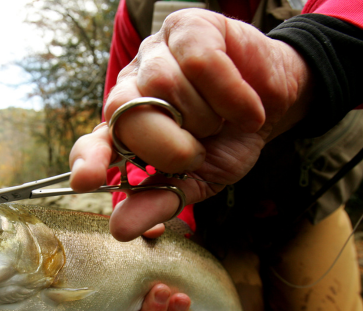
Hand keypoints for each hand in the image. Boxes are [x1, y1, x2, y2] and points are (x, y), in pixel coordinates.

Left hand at [70, 9, 312, 240]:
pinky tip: (244, 105)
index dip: (89, 158)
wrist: (275, 104)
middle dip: (169, 147)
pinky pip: (201, 63)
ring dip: (205, 118)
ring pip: (164, 87)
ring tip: (222, 120)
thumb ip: (160, 201)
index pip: (94, 141)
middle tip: (197, 151)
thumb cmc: (229, 140)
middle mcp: (133, 88)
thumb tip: (122, 230)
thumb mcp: (198, 180)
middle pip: (127, 115)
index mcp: (127, 127)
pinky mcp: (187, 27)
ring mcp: (156, 54)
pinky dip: (231, 95)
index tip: (86, 180)